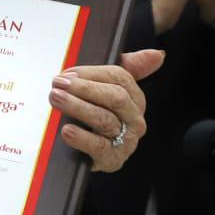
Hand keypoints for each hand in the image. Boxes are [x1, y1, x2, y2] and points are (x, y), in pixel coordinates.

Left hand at [49, 49, 163, 172]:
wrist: (87, 152)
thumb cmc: (97, 113)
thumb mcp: (107, 88)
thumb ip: (129, 68)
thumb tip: (158, 55)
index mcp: (134, 98)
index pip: (119, 78)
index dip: (91, 74)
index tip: (67, 73)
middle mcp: (134, 119)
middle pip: (114, 97)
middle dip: (84, 88)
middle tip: (57, 84)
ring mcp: (126, 140)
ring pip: (104, 119)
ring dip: (77, 107)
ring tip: (56, 98)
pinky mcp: (112, 159)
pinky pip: (98, 146)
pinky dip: (81, 137)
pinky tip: (66, 130)